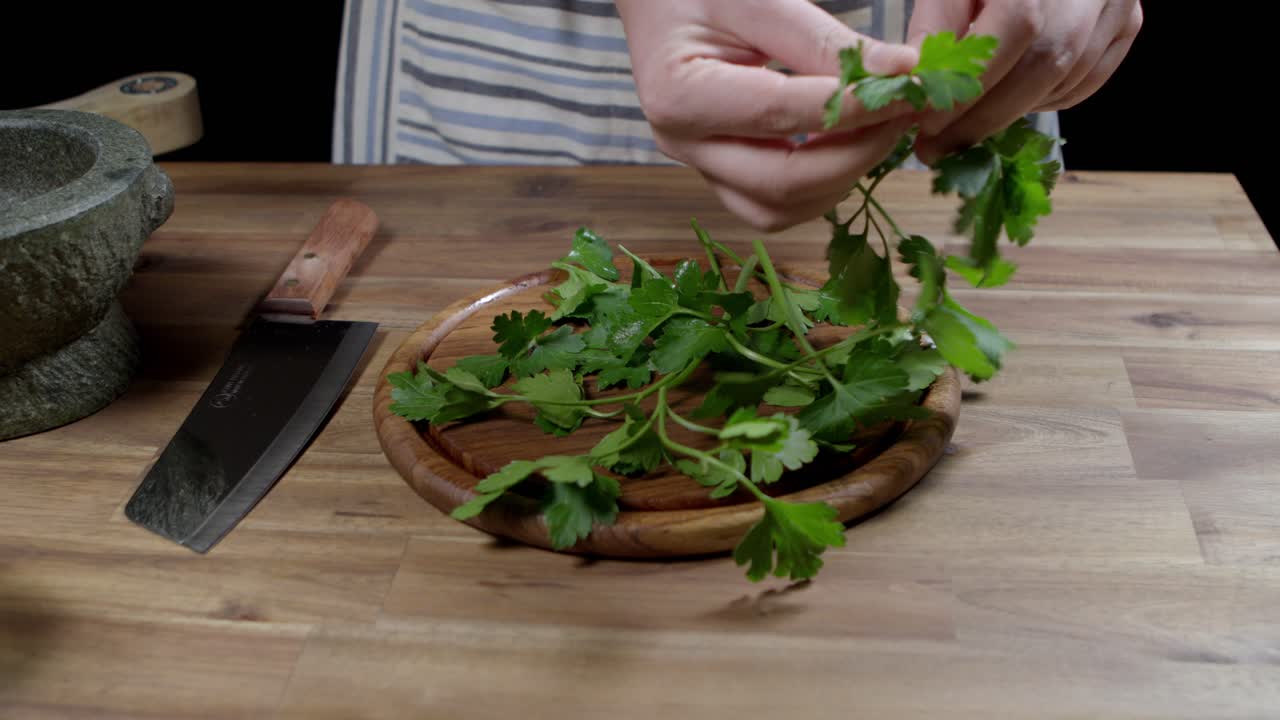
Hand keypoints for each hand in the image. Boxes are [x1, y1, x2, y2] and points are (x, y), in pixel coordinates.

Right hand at [615, 0, 920, 231]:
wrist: (657, 1)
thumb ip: (825, 41)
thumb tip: (902, 73)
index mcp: (678, 96)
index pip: (781, 114)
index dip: (855, 107)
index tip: (912, 87)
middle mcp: (681, 144)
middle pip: (780, 184)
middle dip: (855, 155)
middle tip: (904, 113)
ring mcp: (697, 165)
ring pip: (778, 210)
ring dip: (840, 178)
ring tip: (879, 128)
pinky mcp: (718, 172)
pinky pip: (773, 204)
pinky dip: (820, 184)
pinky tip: (848, 142)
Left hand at [910, 0, 1142, 163]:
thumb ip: (937, 23)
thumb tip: (915, 83)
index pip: (1015, 31)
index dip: (971, 85)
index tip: (927, 124)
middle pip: (1043, 66)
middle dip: (984, 116)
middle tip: (937, 148)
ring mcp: (1118, 5)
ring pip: (1065, 80)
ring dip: (1010, 111)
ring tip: (965, 126)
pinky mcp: (1129, 23)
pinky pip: (1086, 82)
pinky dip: (1044, 101)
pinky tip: (1012, 100)